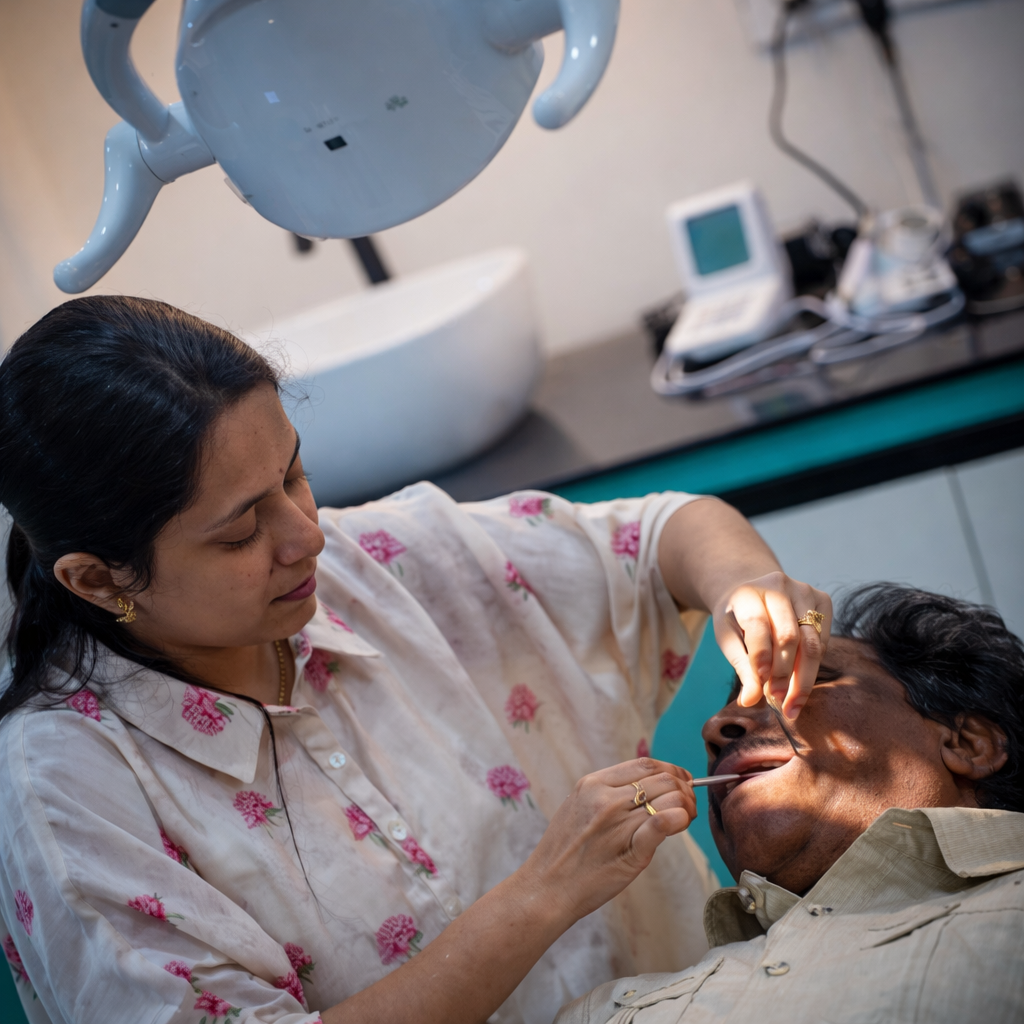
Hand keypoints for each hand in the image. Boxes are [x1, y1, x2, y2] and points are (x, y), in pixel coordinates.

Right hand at [518, 758, 696, 923]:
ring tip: (685, 818)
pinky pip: (662, 823)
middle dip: (685, 788)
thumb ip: (608, 794)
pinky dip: (678, 819)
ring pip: (670, 799)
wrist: (546, 888)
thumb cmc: (563, 851)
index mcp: (593, 783)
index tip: (682, 779)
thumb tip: (648, 787)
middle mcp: (606, 798)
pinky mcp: (630, 851)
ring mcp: (618, 824)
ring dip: (687, 806)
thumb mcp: (578, 807)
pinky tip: (680, 824)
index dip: (671, 769)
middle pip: (662, 779)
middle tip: (689, 804)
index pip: (645, 764)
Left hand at [712, 570, 831, 718]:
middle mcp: (778, 585)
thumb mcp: (729, 640)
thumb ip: (742, 668)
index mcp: (747, 593)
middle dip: (784, 674)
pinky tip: (801, 679)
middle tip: (779, 702)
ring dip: (804, 677)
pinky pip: (823, 639)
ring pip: (811, 642)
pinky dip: (813, 664)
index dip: (761, 656)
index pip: (758, 624)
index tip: (762, 686)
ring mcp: (804, 590)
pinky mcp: (823, 599)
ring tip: (793, 703)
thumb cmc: (738, 620)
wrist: (753, 593)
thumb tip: (749, 701)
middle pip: (789, 637)